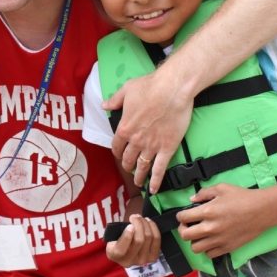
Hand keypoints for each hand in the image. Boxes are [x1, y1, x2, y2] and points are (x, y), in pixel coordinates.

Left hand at [105, 71, 192, 191]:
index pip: (116, 146)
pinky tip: (153, 189)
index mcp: (124, 127)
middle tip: (129, 168)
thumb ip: (114, 100)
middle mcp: (136, 140)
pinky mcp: (167, 149)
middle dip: (127, 165)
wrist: (172, 89)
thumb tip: (104, 106)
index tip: (118, 154)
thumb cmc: (149, 87)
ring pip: (142, 167)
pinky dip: (156, 181)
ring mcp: (151, 146)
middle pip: (128, 159)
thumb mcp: (126, 90)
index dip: (116, 152)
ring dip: (139, 176)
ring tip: (138, 182)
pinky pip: (159, 169)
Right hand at [105, 214, 161, 266]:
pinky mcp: (153, 257)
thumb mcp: (112, 234)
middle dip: (138, 223)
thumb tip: (132, 224)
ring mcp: (142, 260)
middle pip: (139, 240)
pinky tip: (148, 222)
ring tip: (141, 217)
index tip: (130, 226)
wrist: (126, 249)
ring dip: (145, 223)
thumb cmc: (117, 237)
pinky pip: (156, 239)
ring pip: (148, 238)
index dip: (127, 236)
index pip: (121, 249)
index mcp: (114, 255)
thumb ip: (118, 230)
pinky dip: (153, 227)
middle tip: (135, 216)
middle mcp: (129, 261)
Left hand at [176, 184, 270, 257]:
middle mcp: (211, 228)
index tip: (183, 215)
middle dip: (182, 229)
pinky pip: (210, 254)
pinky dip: (207, 249)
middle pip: (185, 235)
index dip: (180, 216)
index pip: (183, 218)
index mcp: (207, 211)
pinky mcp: (228, 247)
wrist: (262, 210)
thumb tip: (191, 199)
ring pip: (195, 248)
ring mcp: (219, 240)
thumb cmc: (242, 197)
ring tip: (199, 234)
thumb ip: (203, 193)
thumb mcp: (221, 188)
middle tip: (187, 225)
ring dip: (194, 241)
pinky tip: (210, 240)